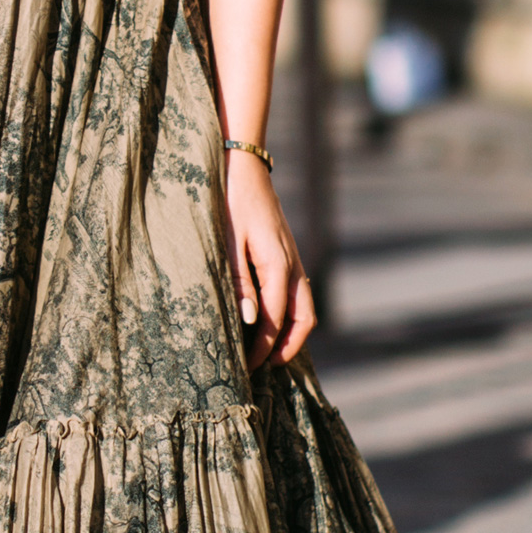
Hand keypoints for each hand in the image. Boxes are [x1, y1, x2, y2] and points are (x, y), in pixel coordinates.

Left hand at [224, 150, 314, 366]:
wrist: (240, 164)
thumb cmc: (229, 200)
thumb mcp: (226, 241)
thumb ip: (239, 281)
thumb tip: (252, 320)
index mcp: (277, 264)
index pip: (276, 319)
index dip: (263, 347)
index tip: (246, 367)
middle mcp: (291, 263)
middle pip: (304, 317)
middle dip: (289, 347)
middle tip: (266, 368)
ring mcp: (292, 257)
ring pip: (305, 305)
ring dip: (293, 332)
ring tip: (271, 352)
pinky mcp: (286, 252)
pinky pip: (297, 291)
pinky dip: (291, 313)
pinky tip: (271, 319)